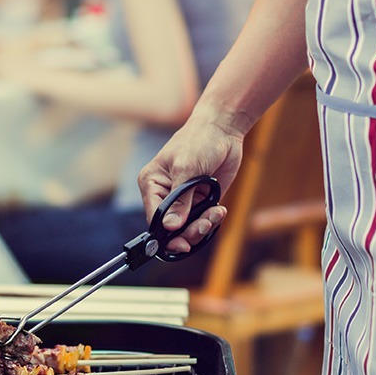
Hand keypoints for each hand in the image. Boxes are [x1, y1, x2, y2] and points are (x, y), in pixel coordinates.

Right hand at [137, 109, 241, 252]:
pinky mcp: (200, 200)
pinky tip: (219, 210)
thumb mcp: (187, 169)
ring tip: (215, 214)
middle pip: (170, 228)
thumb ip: (179, 199)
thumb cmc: (199, 141)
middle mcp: (165, 194)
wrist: (223, 130)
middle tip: (204, 226)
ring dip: (202, 226)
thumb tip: (171, 226)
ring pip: (188, 227)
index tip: (181, 244)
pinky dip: (212, 219)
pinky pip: (203, 220)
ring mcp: (184, 199)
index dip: (166, 235)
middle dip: (188, 232)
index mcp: (152, 184)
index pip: (154, 218)